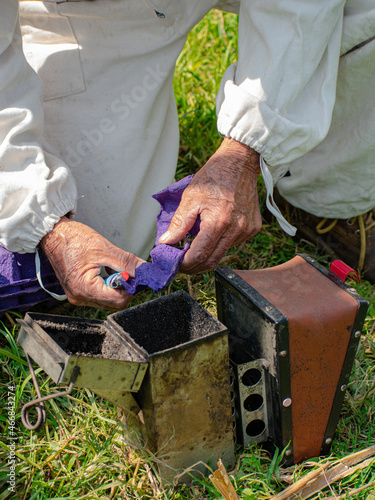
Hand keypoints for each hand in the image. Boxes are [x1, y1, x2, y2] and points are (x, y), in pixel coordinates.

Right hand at [40, 217, 144, 308]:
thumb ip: (127, 262)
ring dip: (116, 287)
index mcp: (84, 289)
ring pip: (108, 301)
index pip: (119, 300)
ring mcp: (77, 296)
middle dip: (125, 288)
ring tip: (114, 268)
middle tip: (128, 271)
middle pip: (114, 304)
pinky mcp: (77, 292)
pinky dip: (107, 286)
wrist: (53, 234)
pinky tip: (107, 271)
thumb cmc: (73, 239)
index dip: (132, 288)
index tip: (137, 276)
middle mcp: (79, 297)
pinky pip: (99, 296)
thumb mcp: (104, 249)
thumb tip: (145, 270)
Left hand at [159, 137, 261, 273]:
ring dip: (208, 254)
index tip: (176, 264)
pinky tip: (213, 235)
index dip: (186, 264)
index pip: (200, 255)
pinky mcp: (253, 228)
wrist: (239, 163)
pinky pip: (234, 244)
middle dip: (196, 266)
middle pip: (213, 261)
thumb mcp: (190, 197)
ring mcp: (247, 230)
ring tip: (194, 247)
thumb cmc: (213, 177)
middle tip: (183, 265)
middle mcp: (236, 229)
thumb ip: (179, 223)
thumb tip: (166, 242)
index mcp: (218, 222)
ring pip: (224, 253)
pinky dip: (221, 244)